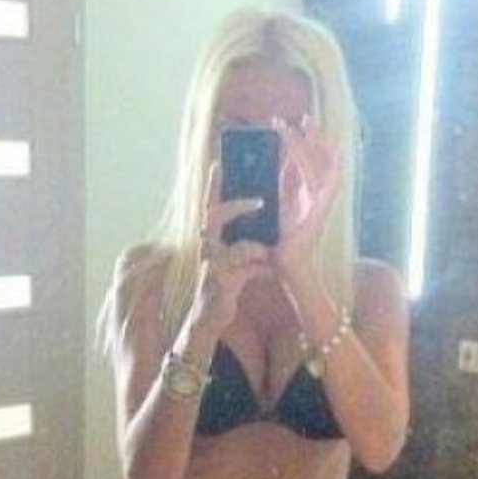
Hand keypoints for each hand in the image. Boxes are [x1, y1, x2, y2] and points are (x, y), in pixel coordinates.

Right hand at [188, 162, 270, 330]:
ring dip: (251, 245)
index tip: (219, 163)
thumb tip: (271, 219)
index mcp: (210, 235)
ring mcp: (209, 263)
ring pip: (228, 245)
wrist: (211, 315)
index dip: (213, 184)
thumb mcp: (237, 256)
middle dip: (235, 205)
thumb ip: (251, 239)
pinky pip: (241, 270)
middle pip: (212, 216)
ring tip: (268, 245)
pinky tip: (272, 268)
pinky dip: (258, 267)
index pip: (209, 204)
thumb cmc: (226, 281)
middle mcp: (206, 245)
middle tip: (260, 200)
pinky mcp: (219, 282)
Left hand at [272, 115, 341, 286]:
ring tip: (303, 125)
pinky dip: (331, 166)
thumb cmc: (277, 241)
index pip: (305, 161)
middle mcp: (315, 196)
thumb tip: (275, 161)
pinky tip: (332, 150)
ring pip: (322, 165)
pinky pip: (330, 183)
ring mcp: (321, 202)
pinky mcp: (322, 210)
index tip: (292, 123)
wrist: (285, 266)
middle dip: (312, 136)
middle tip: (304, 116)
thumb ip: (278, 184)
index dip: (301, 141)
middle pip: (319, 158)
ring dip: (313, 144)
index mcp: (304, 194)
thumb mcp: (274, 205)